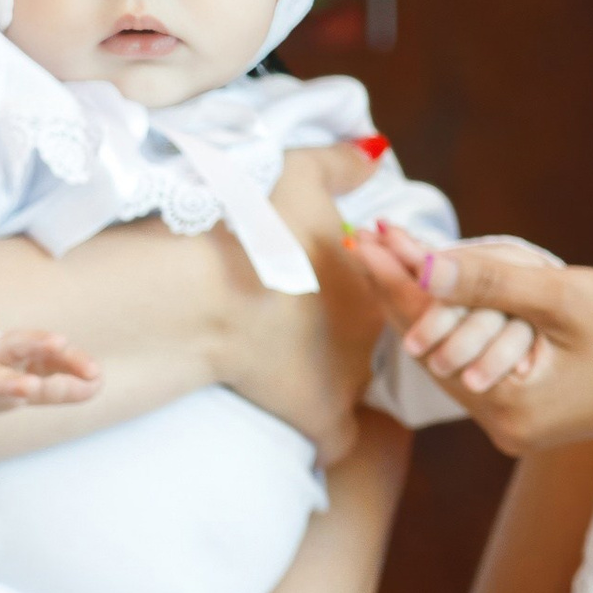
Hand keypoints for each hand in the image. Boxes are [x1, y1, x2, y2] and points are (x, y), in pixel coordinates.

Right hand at [0, 329, 99, 467]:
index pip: (42, 352)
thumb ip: (57, 383)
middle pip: (12, 345)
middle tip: (62, 343)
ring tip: (28, 389)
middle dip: (36, 345)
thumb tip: (98, 383)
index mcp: (8, 353)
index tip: (96, 374)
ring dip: (5, 380)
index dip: (69, 360)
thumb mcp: (18, 377)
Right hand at [216, 146, 391, 461]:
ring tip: (288, 361)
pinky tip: (306, 421)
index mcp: (376, 279)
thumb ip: (341, 163)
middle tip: (300, 319)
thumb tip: (374, 151)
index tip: (311, 281)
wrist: (204, 292)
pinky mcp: (321, 420)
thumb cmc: (255, 228)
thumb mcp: (300, 175)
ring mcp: (350, 382)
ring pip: (354, 386)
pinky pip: (337, 441)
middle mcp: (376, 334)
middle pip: (370, 339)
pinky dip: (325, 435)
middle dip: (342, 333)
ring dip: (330, 379)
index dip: (353, 286)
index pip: (388, 291)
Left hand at [352, 223, 592, 454]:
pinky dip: (466, 319)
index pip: (431, 333)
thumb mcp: (563, 296)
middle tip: (367, 237)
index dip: (397, 279)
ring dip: (433, 301)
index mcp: (508, 407)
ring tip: (394, 250)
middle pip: (434, 346)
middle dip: (406, 287)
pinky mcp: (531, 410)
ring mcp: (516, 423)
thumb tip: (420, 265)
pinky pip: (481, 358)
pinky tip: (444, 282)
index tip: (365, 236)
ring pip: (455, 350)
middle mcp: (503, 426)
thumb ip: (488, 280)